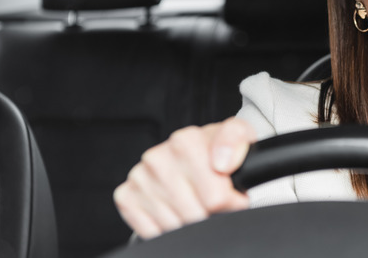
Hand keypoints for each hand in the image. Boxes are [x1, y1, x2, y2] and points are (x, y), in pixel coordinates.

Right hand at [113, 117, 256, 239]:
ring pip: (173, 226)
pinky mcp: (126, 196)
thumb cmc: (220, 149)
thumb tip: (222, 163)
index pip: (215, 197)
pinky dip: (167, 229)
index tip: (233, 195)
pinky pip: (150, 231)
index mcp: (186, 141)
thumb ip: (237, 141)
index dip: (230, 202)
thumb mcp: (240, 135)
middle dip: (211, 213)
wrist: (198, 150)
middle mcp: (158, 157)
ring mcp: (140, 177)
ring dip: (189, 222)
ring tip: (197, 202)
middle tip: (215, 200)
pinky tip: (177, 210)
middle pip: (194, 214)